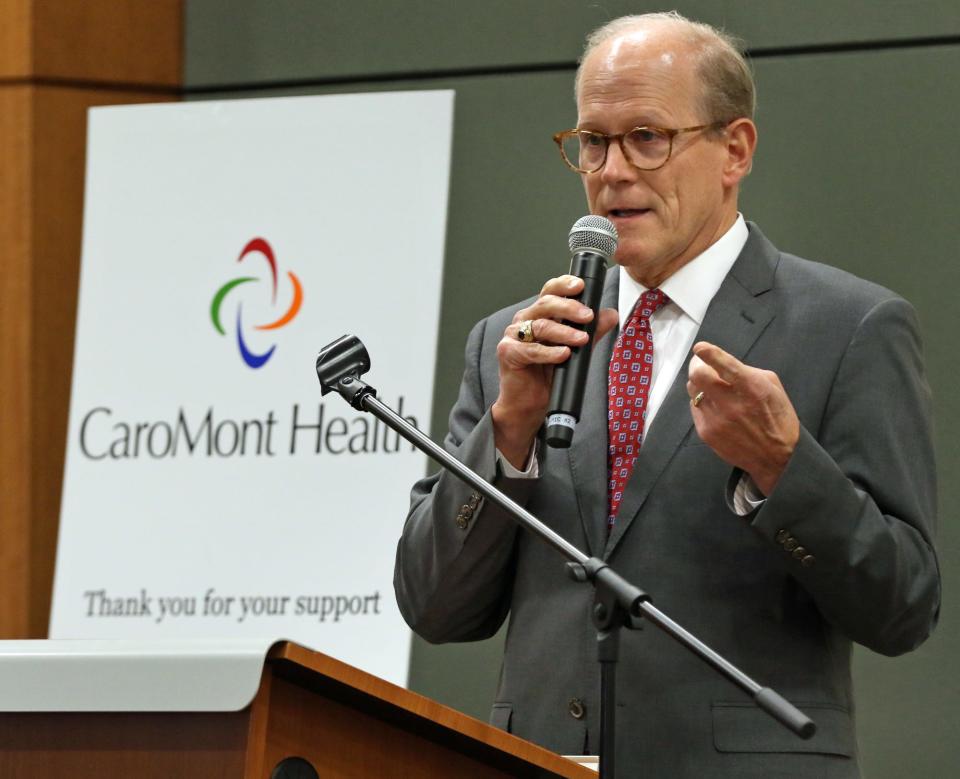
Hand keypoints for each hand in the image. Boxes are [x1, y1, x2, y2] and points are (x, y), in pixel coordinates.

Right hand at [492, 275, 617, 468]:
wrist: (530, 403)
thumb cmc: (548, 375)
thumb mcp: (575, 349)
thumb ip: (591, 331)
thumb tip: (610, 314)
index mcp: (539, 314)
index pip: (550, 291)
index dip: (564, 285)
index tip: (581, 286)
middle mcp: (524, 321)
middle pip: (545, 304)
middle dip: (569, 308)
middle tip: (588, 316)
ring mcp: (513, 336)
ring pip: (540, 326)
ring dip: (564, 332)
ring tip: (582, 339)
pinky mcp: (508, 353)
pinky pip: (531, 350)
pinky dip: (549, 352)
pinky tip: (563, 355)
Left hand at [687, 341, 798, 495]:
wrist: (775, 458)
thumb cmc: (777, 418)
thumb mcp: (773, 387)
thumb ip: (748, 372)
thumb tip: (722, 364)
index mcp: (752, 388)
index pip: (724, 366)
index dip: (709, 354)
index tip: (700, 348)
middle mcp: (732, 404)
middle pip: (698, 376)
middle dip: (698, 366)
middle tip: (701, 365)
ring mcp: (716, 420)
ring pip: (693, 391)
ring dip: (699, 384)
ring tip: (712, 388)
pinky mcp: (706, 433)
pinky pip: (695, 408)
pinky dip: (702, 403)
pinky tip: (715, 407)